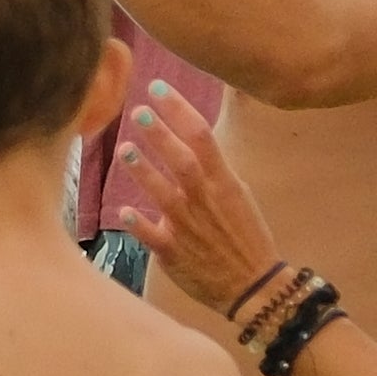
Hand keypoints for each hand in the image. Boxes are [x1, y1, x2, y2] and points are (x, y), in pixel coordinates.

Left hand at [103, 87, 276, 312]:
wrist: (253, 287)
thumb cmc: (244, 236)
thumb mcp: (237, 195)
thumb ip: (212, 169)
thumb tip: (185, 138)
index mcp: (224, 183)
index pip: (202, 136)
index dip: (179, 110)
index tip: (158, 88)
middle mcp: (205, 201)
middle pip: (183, 161)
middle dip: (161, 135)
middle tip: (139, 111)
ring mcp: (189, 228)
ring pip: (164, 195)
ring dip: (143, 172)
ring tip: (124, 150)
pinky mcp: (174, 254)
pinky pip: (153, 237)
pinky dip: (138, 224)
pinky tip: (123, 211)